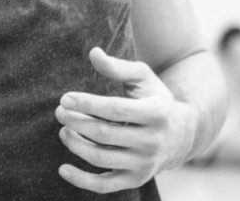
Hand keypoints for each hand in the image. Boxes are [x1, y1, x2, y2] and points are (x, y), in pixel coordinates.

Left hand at [56, 47, 195, 193]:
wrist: (181, 134)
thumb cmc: (154, 98)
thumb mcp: (142, 78)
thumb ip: (117, 67)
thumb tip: (93, 53)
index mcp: (156, 112)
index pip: (115, 109)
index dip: (87, 103)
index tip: (65, 98)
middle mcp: (152, 141)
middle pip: (104, 134)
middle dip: (76, 122)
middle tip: (59, 112)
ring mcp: (144, 163)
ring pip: (101, 158)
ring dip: (75, 145)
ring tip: (63, 131)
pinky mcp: (136, 180)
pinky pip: (105, 185)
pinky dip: (82, 180)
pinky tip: (63, 168)